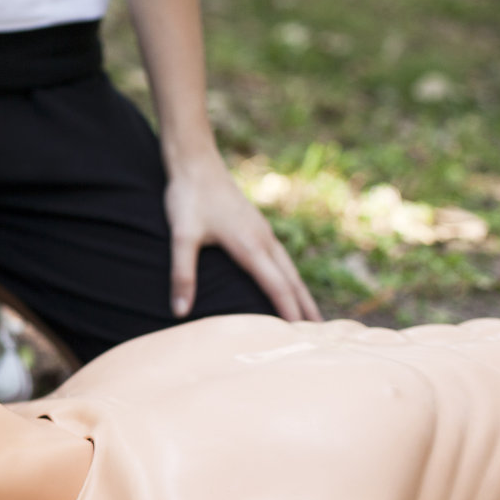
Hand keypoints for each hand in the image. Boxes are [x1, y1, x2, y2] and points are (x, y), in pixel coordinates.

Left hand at [164, 152, 321, 322]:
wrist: (195, 162)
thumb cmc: (188, 198)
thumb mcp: (181, 237)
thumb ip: (181, 274)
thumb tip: (179, 311)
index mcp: (250, 245)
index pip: (277, 287)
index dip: (289, 312)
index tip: (302, 337)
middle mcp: (263, 239)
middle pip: (292, 280)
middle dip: (305, 308)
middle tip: (320, 337)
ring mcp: (263, 231)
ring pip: (289, 269)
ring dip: (301, 293)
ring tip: (312, 317)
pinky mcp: (257, 226)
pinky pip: (281, 259)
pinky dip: (290, 277)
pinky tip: (288, 284)